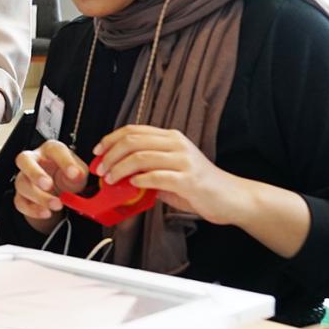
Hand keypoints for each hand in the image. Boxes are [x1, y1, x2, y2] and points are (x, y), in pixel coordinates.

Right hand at [13, 139, 88, 227]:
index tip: (74, 174)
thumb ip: (79, 172)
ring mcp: (24, 178)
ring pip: (22, 184)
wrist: (60, 194)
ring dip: (39, 196)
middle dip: (35, 173)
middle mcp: (33, 161)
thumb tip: (77, 174)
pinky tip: (46, 213)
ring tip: (57, 205)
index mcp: (49, 151)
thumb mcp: (79, 172)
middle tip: (48, 185)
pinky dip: (33, 210)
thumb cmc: (67, 177)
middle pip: (24, 160)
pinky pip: (20, 202)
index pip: (53, 149)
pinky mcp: (21, 196)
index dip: (64, 161)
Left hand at [95, 126, 243, 223]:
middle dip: (110, 156)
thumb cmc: (198, 185)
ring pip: (140, 157)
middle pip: (132, 141)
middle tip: (100, 170)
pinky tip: (133, 186)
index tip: (97, 152)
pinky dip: (139, 181)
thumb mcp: (169, 169)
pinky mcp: (188, 180)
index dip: (110, 139)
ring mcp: (183, 161)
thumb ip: (147, 166)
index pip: (133, 130)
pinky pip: (156, 177)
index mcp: (171, 137)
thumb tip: (117, 172)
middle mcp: (177, 144)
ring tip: (110, 180)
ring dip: (119, 169)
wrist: (231, 197)